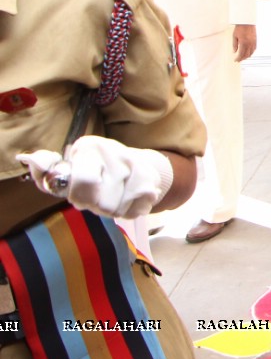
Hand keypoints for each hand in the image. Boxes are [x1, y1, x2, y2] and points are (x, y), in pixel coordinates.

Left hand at [17, 135, 173, 218]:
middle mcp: (117, 152)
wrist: (139, 163)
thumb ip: (45, 170)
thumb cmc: (95, 169)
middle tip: (97, 197)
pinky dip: (128, 211)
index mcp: (90, 146)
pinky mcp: (152, 183)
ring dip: (112, 210)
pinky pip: (133, 212)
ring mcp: (138, 168)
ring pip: (117, 210)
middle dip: (96, 206)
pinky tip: (128, 199)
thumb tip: (31, 161)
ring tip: (112, 197)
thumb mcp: (68, 168)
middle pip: (102, 203)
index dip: (79, 196)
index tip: (80, 191)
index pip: (83, 182)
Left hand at [232, 24, 256, 61]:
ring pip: (251, 53)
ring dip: (247, 56)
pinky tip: (248, 53)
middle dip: (242, 58)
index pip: (241, 54)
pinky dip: (251, 52)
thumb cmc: (240, 28)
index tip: (235, 60)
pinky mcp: (255, 40)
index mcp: (243, 43)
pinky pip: (254, 49)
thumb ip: (234, 45)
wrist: (247, 22)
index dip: (238, 58)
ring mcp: (253, 42)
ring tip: (243, 57)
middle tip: (239, 60)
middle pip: (246, 55)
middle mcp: (249, 44)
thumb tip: (234, 51)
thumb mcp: (234, 36)